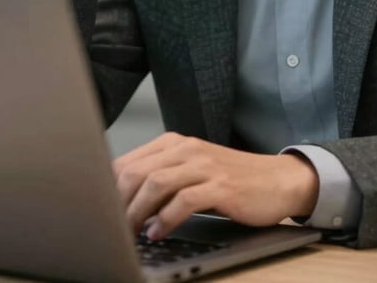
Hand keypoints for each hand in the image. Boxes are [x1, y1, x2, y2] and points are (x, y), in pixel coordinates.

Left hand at [113, 132, 318, 239]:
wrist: (277, 179)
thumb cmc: (232, 179)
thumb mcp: (192, 171)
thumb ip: (162, 178)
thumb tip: (122, 201)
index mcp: (175, 143)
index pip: (129, 161)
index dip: (108, 188)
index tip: (99, 211)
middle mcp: (187, 149)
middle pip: (137, 171)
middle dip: (118, 203)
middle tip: (109, 227)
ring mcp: (204, 165)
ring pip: (157, 183)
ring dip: (137, 212)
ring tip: (129, 233)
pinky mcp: (221, 185)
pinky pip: (184, 200)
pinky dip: (166, 219)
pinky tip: (159, 233)